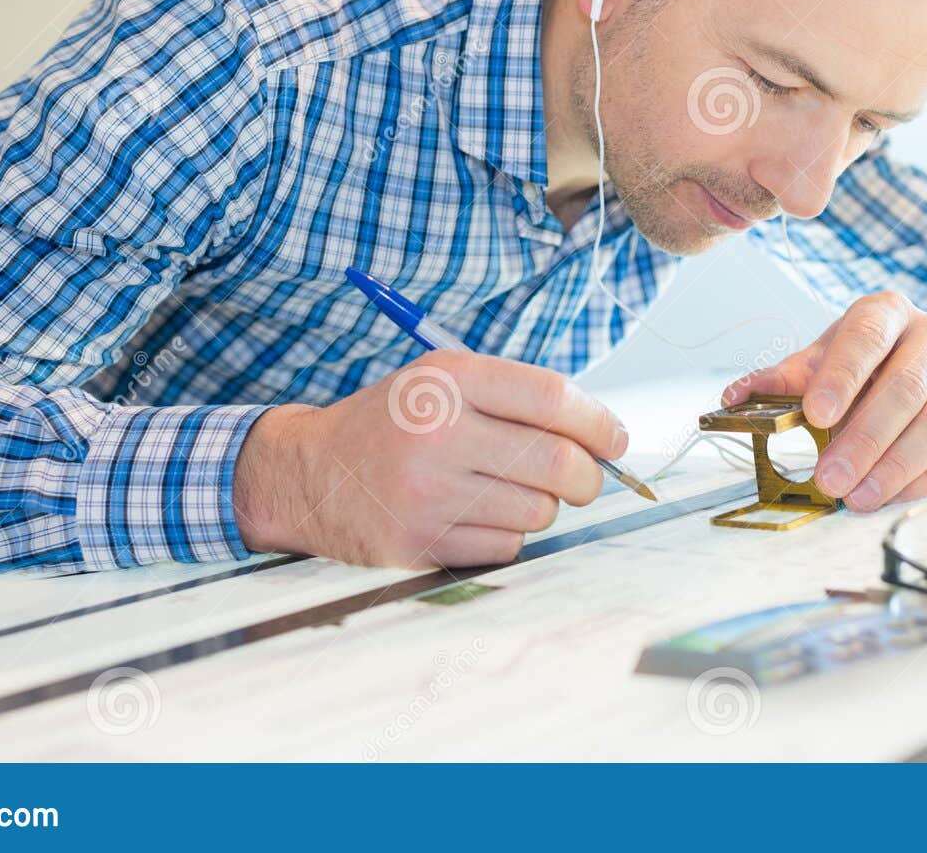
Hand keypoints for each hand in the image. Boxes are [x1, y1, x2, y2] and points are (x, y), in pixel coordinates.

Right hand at [232, 349, 627, 567]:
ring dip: (541, 507)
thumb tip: (605, 438)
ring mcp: (428, 492)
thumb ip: (518, 397)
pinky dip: (507, 536)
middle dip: (588, 476)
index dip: (599, 422)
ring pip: (539, 511)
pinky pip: (507, 547)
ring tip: (506, 491)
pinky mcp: (421, 543)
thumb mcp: (442, 381)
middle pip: (559, 461)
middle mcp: (437, 431)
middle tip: (584, 478)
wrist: (310, 474)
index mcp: (447, 378)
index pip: (552, 396)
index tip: (615, 439)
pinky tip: (474, 517)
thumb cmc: (395, 424)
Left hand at [721, 291, 926, 511]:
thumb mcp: (819, 357)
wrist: (920, 358)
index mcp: (886, 313)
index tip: (816, 415)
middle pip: (904, 387)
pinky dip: (923, 479)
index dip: (842, 377)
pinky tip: (889, 495)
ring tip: (856, 497)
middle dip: (864, 438)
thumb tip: (731, 398)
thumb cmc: (860, 360)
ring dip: (894, 466)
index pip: (866, 338)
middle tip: (829, 478)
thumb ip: (780, 378)